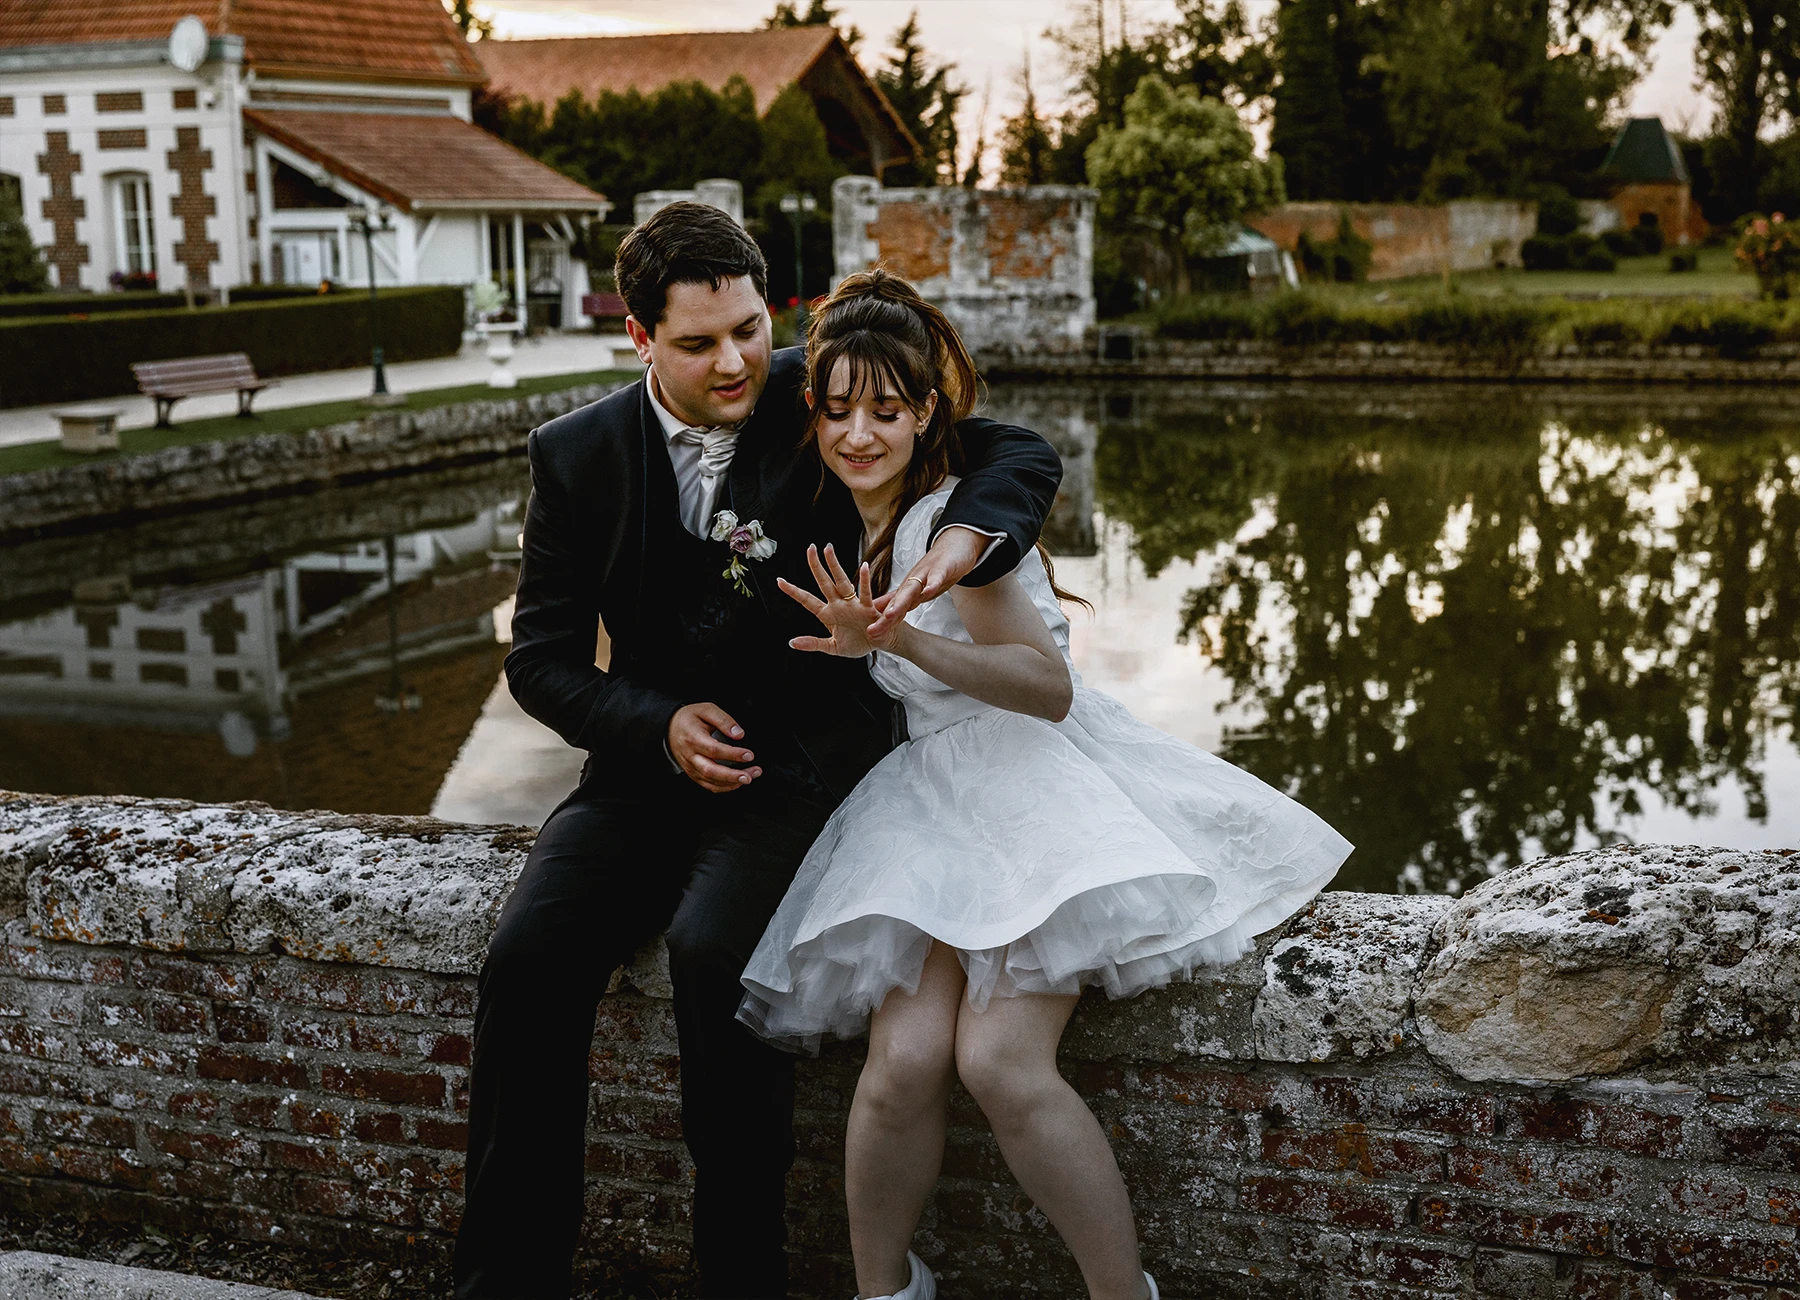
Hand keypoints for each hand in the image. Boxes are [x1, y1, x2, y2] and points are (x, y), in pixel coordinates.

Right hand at [668, 702, 760, 792]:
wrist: (670, 727)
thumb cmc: (689, 719)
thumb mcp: (706, 710)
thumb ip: (723, 720)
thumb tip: (738, 734)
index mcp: (693, 738)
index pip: (714, 750)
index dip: (733, 754)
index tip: (749, 755)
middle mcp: (690, 755)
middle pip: (710, 771)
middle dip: (732, 776)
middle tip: (749, 775)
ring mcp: (691, 767)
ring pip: (710, 781)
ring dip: (731, 783)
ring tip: (749, 777)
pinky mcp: (693, 774)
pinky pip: (708, 786)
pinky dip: (724, 787)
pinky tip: (737, 782)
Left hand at [778, 543, 901, 656]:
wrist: (879, 644)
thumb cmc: (857, 643)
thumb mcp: (832, 648)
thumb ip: (813, 644)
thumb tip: (792, 643)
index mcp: (827, 614)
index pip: (807, 600)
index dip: (793, 591)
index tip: (779, 581)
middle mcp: (839, 604)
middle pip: (824, 582)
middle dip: (816, 566)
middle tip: (810, 548)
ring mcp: (852, 604)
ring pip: (842, 582)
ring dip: (835, 566)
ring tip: (829, 551)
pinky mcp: (867, 608)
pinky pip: (865, 593)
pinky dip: (865, 580)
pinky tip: (864, 568)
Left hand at [867, 524, 986, 637]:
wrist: (955, 544)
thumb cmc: (936, 569)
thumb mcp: (919, 588)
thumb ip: (903, 599)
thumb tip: (884, 613)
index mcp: (908, 589)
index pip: (893, 608)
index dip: (882, 622)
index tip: (870, 635)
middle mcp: (913, 582)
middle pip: (897, 601)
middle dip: (884, 617)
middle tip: (872, 629)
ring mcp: (926, 574)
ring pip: (911, 589)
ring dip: (901, 602)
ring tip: (890, 614)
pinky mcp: (942, 567)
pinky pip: (936, 576)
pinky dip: (932, 583)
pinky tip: (929, 591)